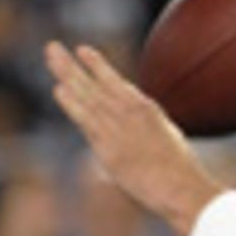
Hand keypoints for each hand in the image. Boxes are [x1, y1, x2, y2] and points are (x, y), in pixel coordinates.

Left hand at [44, 41, 218, 235]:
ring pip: (87, 95)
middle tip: (51, 47)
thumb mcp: (169, 146)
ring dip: (67, 73)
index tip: (83, 51)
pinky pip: (87, 121)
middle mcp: (132, 113)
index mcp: (148, 110)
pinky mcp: (110, 147)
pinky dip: (72, 103)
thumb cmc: (183, 175)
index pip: (116, 84)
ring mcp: (120, 128)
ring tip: (50, 54)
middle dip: (72, 65)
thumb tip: (135, 147)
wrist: (184, 188)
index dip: (98, 67)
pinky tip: (58, 88)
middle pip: (95, 84)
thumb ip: (150, 138)